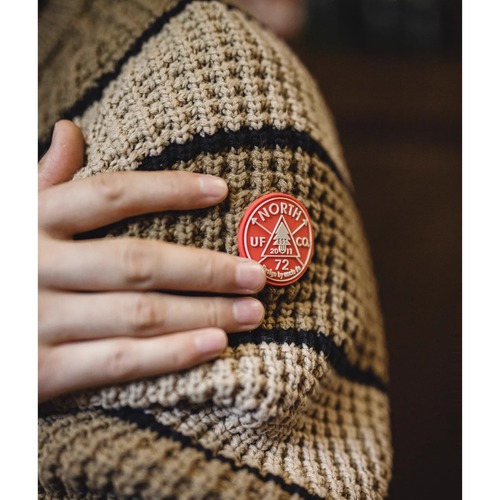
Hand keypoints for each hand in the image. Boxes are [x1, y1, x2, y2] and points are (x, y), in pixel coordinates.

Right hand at [38, 121, 265, 402]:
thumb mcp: (6, 216)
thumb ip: (40, 180)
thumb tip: (71, 129)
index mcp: (29, 221)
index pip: (110, 193)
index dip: (170, 189)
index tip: (222, 190)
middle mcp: (34, 266)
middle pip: (139, 261)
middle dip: (206, 268)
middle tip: (260, 273)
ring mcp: (36, 321)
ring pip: (138, 314)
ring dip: (203, 312)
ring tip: (252, 311)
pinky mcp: (38, 373)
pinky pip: (118, 363)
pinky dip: (171, 355)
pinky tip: (216, 346)